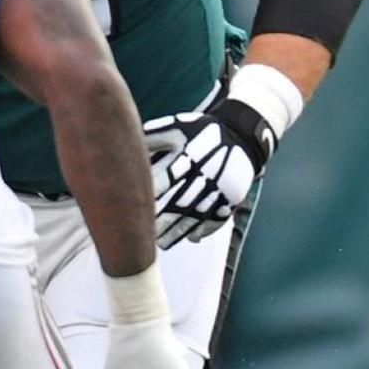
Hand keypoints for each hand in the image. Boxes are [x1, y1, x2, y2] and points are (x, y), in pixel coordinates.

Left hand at [144, 98, 273, 247]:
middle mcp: (208, 173)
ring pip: (199, 214)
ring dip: (180, 231)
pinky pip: (219, 217)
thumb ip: (153, 138)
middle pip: (182, 202)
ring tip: (161, 242)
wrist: (243, 133)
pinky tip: (192, 238)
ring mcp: (223, 187)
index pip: (167, 179)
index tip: (133, 208)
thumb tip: (125, 149)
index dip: (150, 195)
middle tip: (144, 236)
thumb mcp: (178, 126)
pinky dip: (206, 229)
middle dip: (163, 221)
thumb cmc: (202, 131)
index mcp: (191, 154)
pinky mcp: (233, 197)